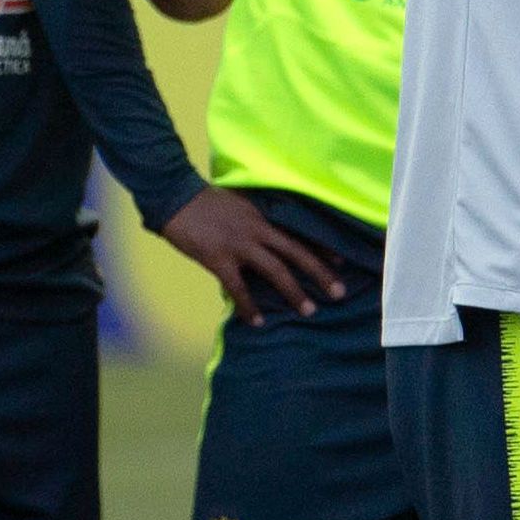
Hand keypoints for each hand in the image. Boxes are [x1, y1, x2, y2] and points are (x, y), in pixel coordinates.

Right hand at [159, 185, 347, 323]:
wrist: (176, 198)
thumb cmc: (208, 202)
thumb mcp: (242, 205)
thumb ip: (259, 220)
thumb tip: (271, 239)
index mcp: (264, 216)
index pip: (300, 232)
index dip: (322, 248)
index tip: (343, 262)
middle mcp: (258, 230)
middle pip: (296, 252)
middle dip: (320, 273)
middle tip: (339, 293)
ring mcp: (239, 245)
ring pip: (275, 271)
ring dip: (294, 292)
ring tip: (309, 311)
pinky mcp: (219, 259)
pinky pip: (239, 288)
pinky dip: (249, 306)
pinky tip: (258, 322)